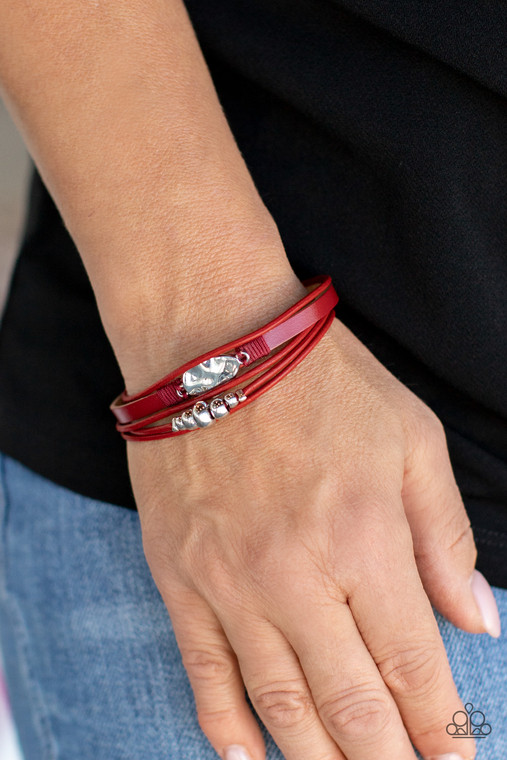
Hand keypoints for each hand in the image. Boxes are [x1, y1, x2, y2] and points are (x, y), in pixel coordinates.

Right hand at [127, 315, 489, 759]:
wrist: (213, 345)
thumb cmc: (320, 383)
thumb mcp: (410, 439)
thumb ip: (446, 535)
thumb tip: (477, 620)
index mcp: (364, 540)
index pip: (413, 666)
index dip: (440, 730)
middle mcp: (296, 578)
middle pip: (351, 705)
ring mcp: (230, 583)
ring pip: (279, 704)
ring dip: (317, 758)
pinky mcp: (179, 576)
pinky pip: (203, 669)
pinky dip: (226, 724)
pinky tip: (248, 758)